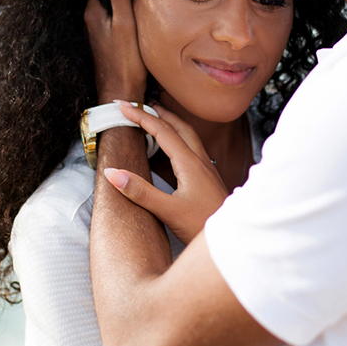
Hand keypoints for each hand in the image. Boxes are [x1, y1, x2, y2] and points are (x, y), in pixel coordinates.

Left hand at [84, 0, 146, 103]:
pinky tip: (125, 3)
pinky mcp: (106, 40)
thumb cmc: (124, 60)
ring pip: (102, 2)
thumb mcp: (125, 21)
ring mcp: (97, 31)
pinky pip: (108, 14)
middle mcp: (91, 20)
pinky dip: (114, 4)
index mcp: (93, 11)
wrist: (120, 94)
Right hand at [103, 103, 229, 244]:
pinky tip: (174, 150)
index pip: (162, 130)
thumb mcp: (168, 211)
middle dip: (156, 112)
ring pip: (187, 136)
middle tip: (137, 105)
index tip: (122, 106)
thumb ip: (140, 191)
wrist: (234, 240)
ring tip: (154, 119)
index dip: (141, 116)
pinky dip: (178, 139)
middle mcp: (200, 161)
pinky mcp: (208, 180)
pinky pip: (192, 149)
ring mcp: (206, 170)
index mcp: (189, 163)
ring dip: (170, 123)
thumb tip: (112, 172)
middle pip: (178, 126)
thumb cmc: (203, 226)